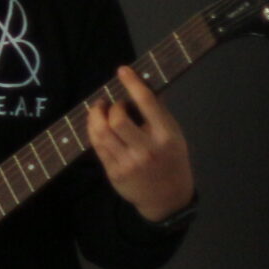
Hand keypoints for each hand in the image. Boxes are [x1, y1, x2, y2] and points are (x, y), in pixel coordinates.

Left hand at [88, 66, 193, 221]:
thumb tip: (141, 84)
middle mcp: (147, 150)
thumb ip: (158, 112)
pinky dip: (93, 130)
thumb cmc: (171, 159)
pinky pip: (96, 146)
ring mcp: (129, 163)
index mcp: (166, 136)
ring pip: (101, 133)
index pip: (148, 104)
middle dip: (112, 107)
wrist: (168, 198)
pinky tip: (97, 125)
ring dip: (95, 115)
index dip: (133, 84)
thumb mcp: (175, 135)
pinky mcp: (114, 172)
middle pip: (118, 120)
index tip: (122, 70)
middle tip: (112, 104)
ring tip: (99, 109)